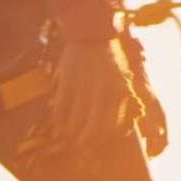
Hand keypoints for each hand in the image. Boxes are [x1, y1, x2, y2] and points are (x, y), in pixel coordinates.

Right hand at [42, 33, 134, 152]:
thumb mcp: (122, 79)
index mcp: (120, 93)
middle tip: (81, 146)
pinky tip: (58, 125)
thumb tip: (122, 126)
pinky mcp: (67, 82)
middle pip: (94, 129)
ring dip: (71, 133)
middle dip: (87, 141)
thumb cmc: (110, 59)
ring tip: (68, 136)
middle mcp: (103, 93)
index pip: (113, 126)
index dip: (104, 138)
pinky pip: (61, 108)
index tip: (99, 143)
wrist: (92, 33)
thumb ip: (121, 101)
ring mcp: (84, 88)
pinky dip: (59, 120)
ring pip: (75, 122)